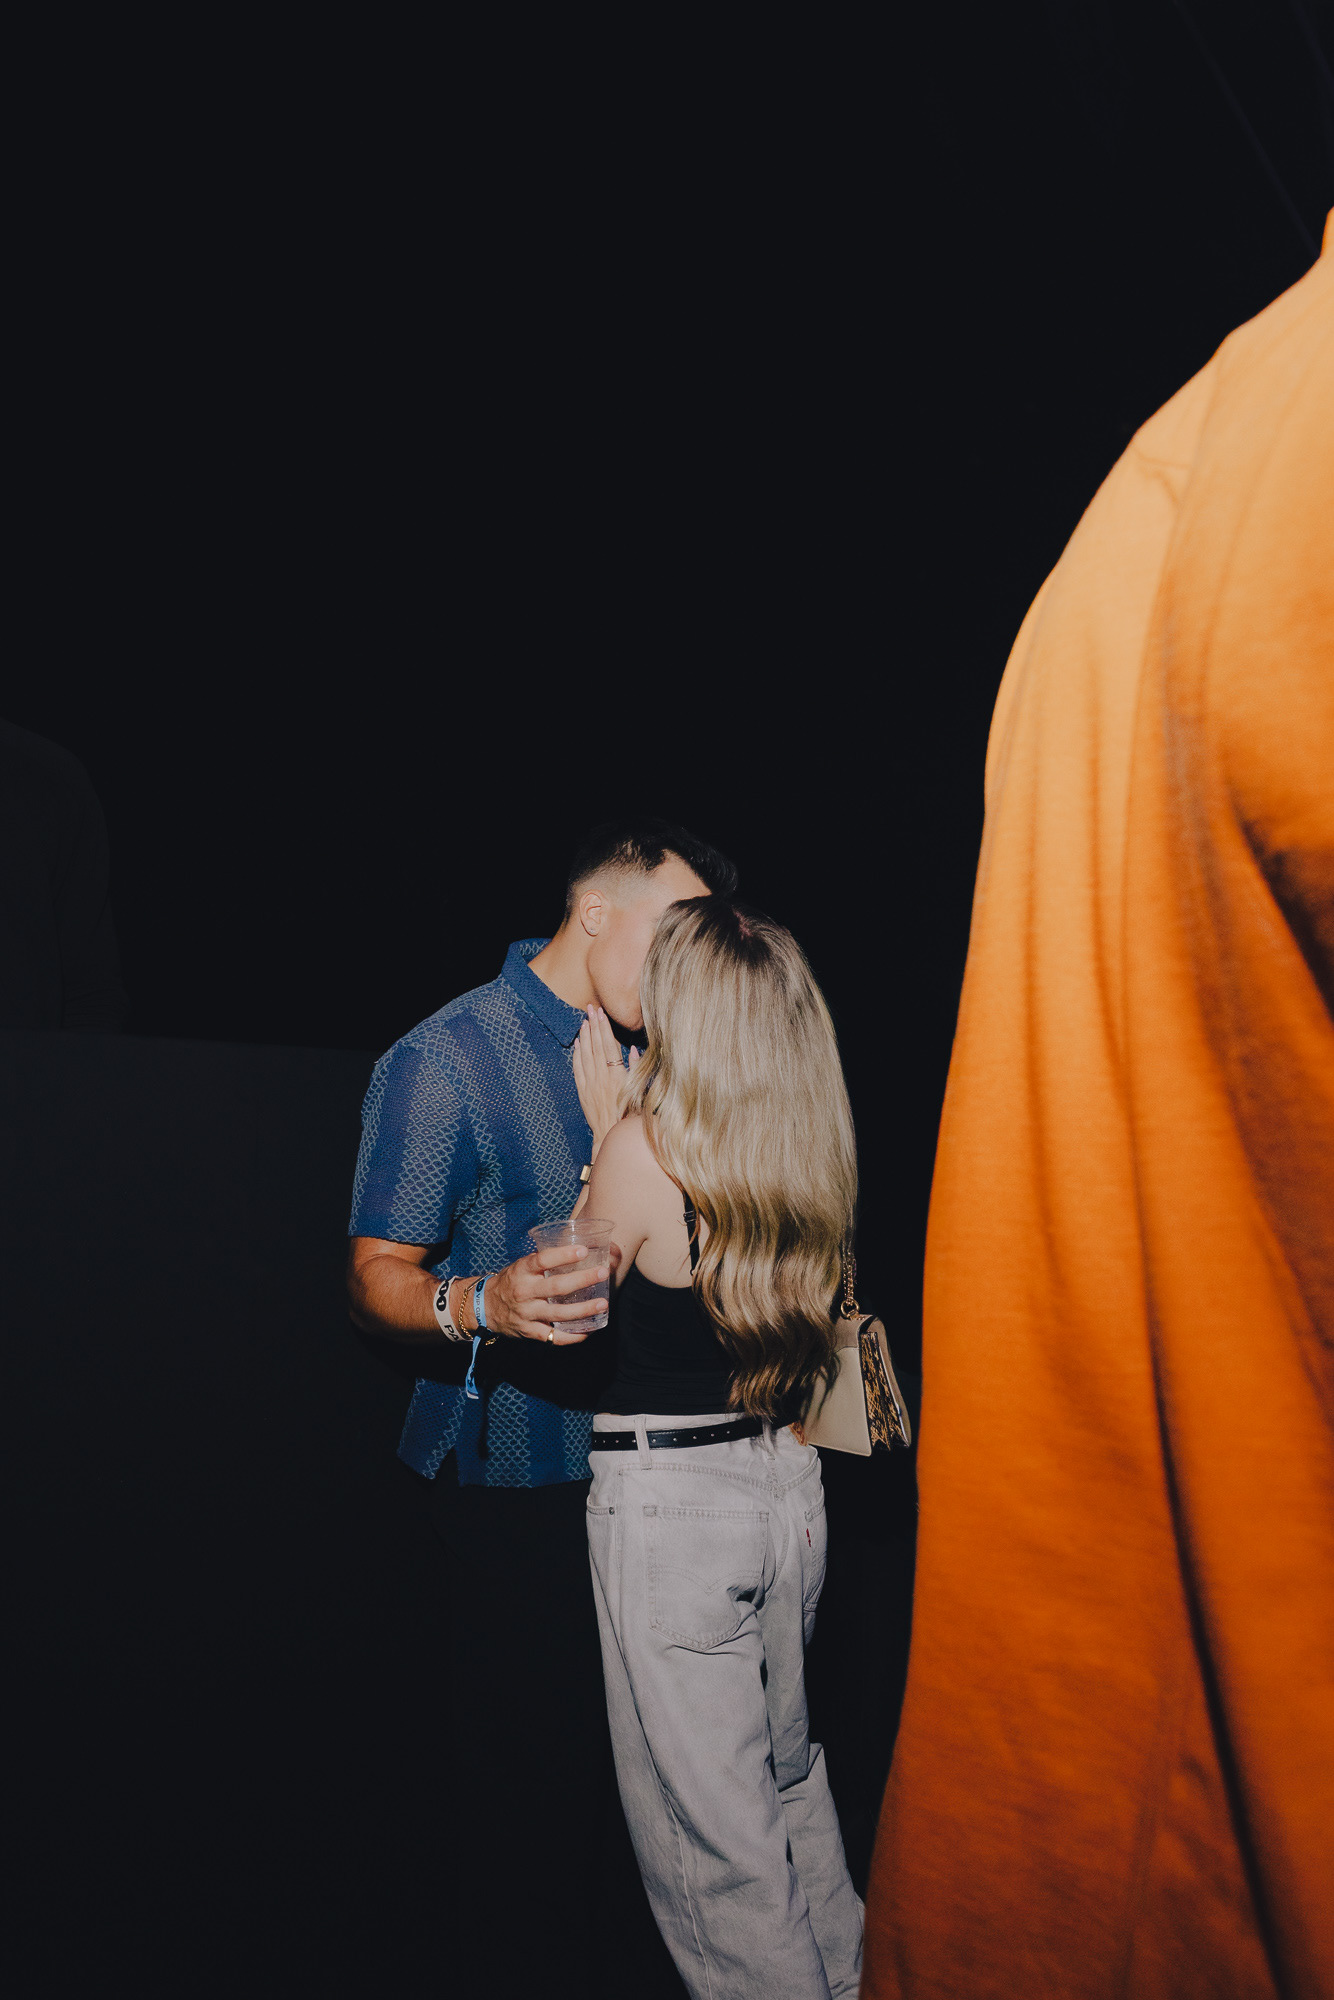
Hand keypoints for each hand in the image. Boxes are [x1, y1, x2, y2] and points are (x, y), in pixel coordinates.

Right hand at [483, 1243, 610, 1343]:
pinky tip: (588, 1331)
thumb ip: (543, 1261)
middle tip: (603, 1273)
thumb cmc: (511, 1282)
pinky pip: (554, 1337)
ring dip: (584, 1309)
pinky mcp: (529, 1331)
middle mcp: (524, 1292)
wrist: (485, 1307)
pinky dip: (572, 1336)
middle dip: (583, 1280)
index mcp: (522, 1271)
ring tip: (603, 1304)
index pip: (543, 1260)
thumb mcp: (521, 1266)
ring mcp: (527, 1313)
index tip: (584, 1250)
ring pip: (559, 1313)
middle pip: (556, 1287)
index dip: (564, 1255)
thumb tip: (578, 1249)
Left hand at [572, 1006, 640, 1155]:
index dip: (604, 1027)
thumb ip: (638, 1069)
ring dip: (584, 1036)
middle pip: (596, 1045)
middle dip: (593, 1024)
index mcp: (617, 1075)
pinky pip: (577, 1069)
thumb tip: (634, 1049)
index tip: (601, 1012)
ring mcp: (590, 1084)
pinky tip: (577, 1043)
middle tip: (590, 1007)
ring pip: (585, 1054)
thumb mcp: (640, 1091)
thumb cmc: (631, 1115)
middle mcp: (602, 1077)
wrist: (612, 1135)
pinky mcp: (583, 1091)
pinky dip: (576, 1054)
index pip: (609, 1045)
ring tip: (584, 1020)